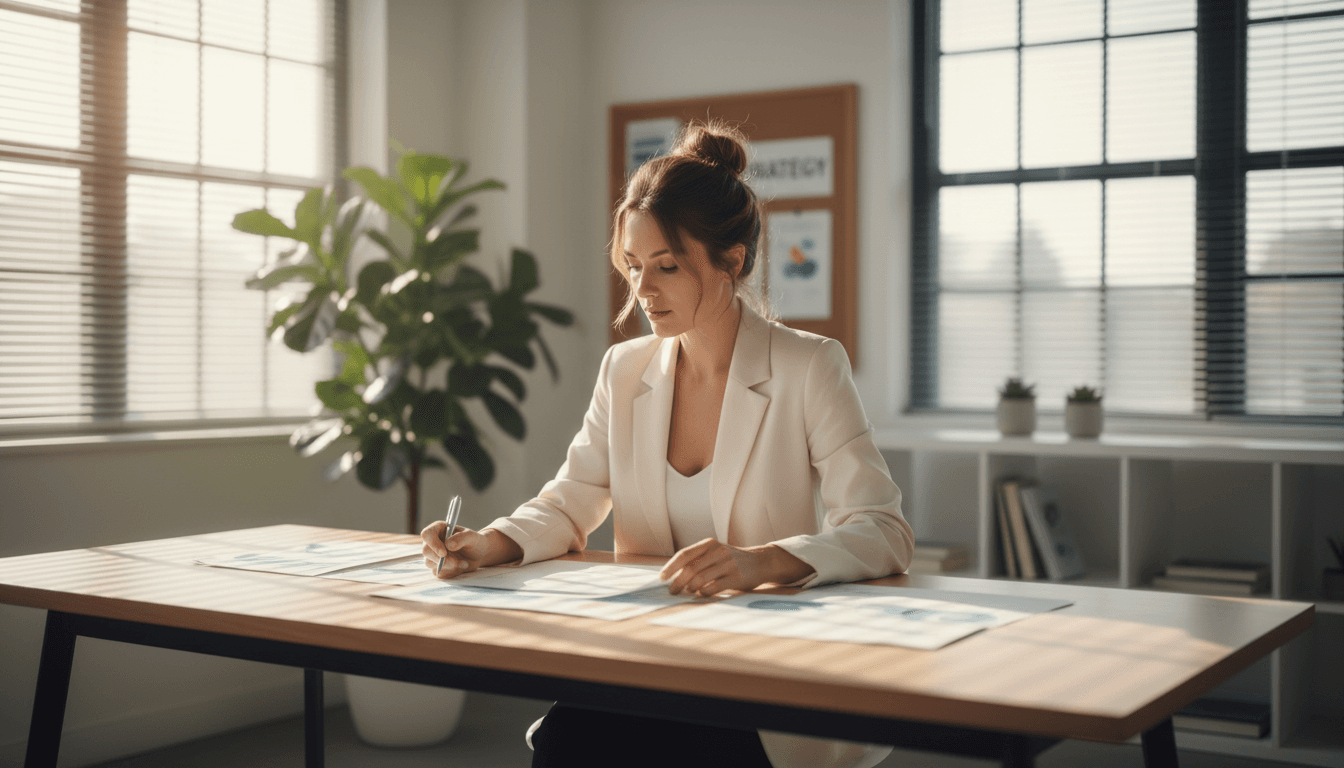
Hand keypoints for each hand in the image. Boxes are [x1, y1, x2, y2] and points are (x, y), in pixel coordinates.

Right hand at [421, 521, 489, 577]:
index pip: (427, 534)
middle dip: (441, 559)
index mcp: (438, 529)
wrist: (479, 555)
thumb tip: (448, 545)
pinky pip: (438, 573)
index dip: (433, 544)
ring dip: (448, 566)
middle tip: (456, 562)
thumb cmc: (474, 542)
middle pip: (426, 551)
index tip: (444, 553)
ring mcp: (433, 555)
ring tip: (464, 563)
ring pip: (430, 563)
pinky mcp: (437, 567)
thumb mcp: (471, 537)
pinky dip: (451, 572)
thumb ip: (461, 538)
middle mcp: (433, 542)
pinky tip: (461, 567)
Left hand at [659, 538, 812, 596]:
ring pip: (700, 579)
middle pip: (690, 569)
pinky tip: (703, 594)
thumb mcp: (715, 552)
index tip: (662, 578)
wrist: (760, 561)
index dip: (671, 567)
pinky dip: (704, 593)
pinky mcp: (736, 578)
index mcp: (709, 544)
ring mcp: (728, 564)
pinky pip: (714, 588)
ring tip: (687, 592)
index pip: (684, 555)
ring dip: (690, 588)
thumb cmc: (731, 559)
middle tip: (672, 591)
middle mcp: (718, 552)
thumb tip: (673, 575)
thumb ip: (698, 559)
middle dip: (678, 582)